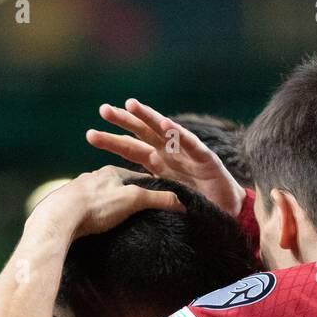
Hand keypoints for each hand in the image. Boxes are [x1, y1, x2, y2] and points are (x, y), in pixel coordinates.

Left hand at [33, 166, 183, 238]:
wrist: (59, 217)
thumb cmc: (97, 206)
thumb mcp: (134, 200)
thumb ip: (158, 200)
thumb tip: (182, 204)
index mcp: (110, 172)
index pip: (136, 176)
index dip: (148, 188)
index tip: (157, 200)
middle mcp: (92, 178)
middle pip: (116, 186)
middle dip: (126, 198)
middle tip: (137, 214)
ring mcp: (77, 191)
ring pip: (98, 197)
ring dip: (107, 207)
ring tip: (116, 223)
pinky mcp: (66, 206)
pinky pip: (84, 210)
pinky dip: (92, 217)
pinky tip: (94, 227)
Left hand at [86, 98, 245, 216]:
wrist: (225, 212)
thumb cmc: (193, 203)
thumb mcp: (162, 197)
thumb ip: (144, 192)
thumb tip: (115, 198)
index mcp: (157, 162)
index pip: (130, 148)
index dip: (112, 141)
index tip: (90, 135)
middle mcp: (169, 152)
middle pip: (142, 133)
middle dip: (123, 121)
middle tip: (103, 110)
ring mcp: (187, 152)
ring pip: (164, 130)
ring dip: (148, 116)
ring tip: (131, 105)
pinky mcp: (206, 158)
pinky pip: (190, 143)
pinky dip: (178, 134)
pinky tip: (165, 124)